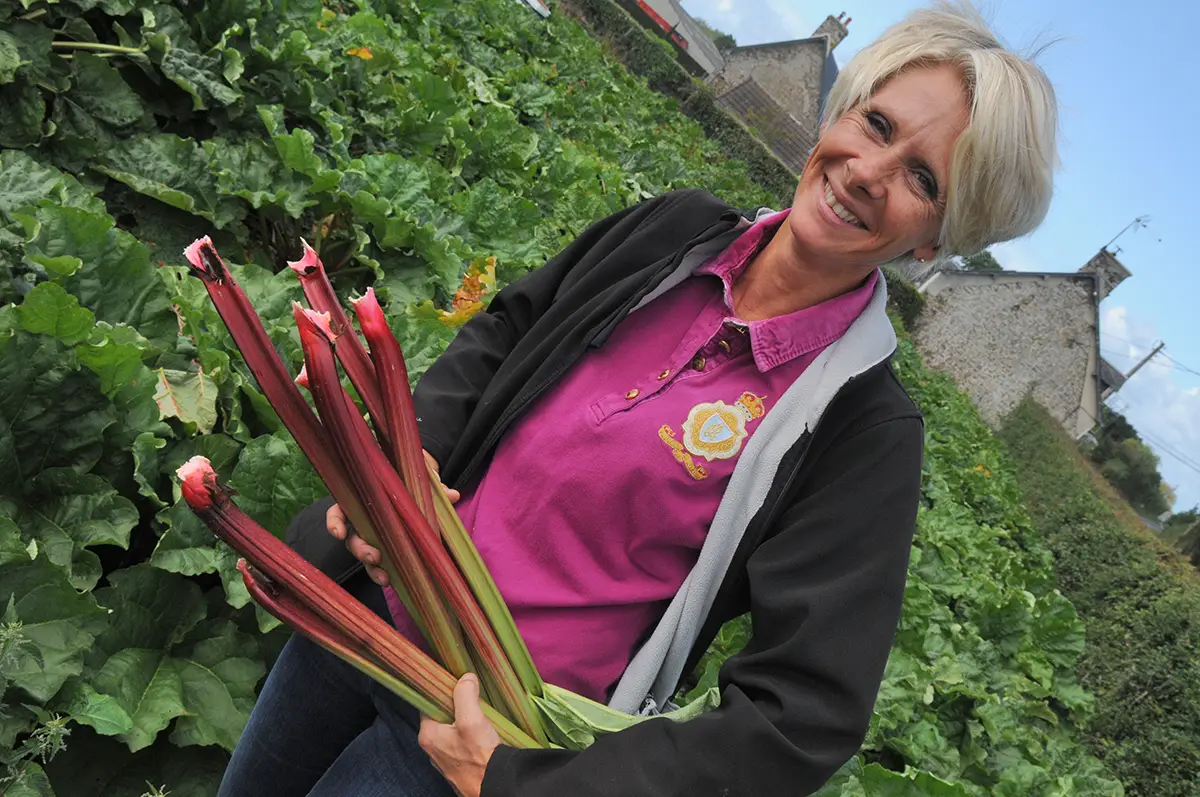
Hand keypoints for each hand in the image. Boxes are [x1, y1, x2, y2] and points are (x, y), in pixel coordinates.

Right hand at [326, 449, 459, 585]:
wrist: (414, 484)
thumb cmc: (407, 477)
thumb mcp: (417, 477)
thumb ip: (431, 484)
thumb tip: (452, 495)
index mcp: (361, 500)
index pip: (338, 512)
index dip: (335, 523)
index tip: (340, 533)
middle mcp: (362, 521)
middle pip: (353, 539)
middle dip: (361, 550)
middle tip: (375, 557)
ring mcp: (372, 537)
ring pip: (365, 556)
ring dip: (373, 569)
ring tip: (386, 578)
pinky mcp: (385, 549)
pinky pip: (379, 564)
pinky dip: (383, 572)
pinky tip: (391, 580)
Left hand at [418, 674, 500, 796]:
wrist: (495, 787)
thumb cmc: (480, 757)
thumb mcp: (472, 719)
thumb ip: (465, 695)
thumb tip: (465, 678)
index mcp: (427, 736)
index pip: (428, 705)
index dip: (440, 692)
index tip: (454, 683)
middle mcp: (431, 750)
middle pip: (440, 718)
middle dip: (454, 707)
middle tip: (471, 696)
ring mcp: (444, 760)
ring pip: (451, 732)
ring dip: (463, 722)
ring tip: (479, 714)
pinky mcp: (457, 768)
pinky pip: (459, 745)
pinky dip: (468, 737)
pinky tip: (481, 733)